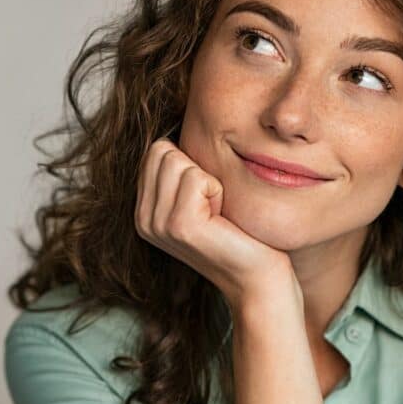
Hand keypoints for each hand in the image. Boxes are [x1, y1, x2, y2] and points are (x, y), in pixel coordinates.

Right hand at [134, 137, 297, 306]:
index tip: (206, 198)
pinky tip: (223, 219)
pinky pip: (197, 177)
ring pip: (178, 160)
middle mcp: (144, 219)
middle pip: (162, 151)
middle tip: (214, 205)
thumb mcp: (200, 199)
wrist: (259, 278)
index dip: (190, 164)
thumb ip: (179, 172)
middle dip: (197, 169)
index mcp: (144, 211)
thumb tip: (179, 125)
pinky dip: (218, 190)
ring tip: (218, 213)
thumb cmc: (239, 232)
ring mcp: (158, 224)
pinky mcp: (180, 226)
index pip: (155, 151)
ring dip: (209, 180)